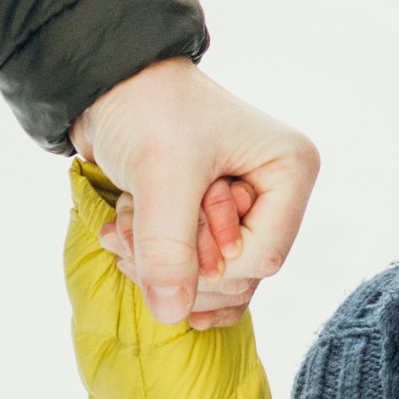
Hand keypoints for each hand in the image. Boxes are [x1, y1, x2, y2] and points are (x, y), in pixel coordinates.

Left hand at [71, 59, 319, 330]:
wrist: (108, 83)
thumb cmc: (147, 108)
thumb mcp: (160, 174)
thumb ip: (169, 247)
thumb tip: (172, 315)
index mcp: (289, 170)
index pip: (264, 256)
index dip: (208, 261)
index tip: (163, 224)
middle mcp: (277, 193)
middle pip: (241, 275)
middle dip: (177, 260)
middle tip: (132, 226)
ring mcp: (246, 209)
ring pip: (215, 279)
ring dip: (159, 261)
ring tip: (124, 227)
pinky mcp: (214, 221)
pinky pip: (199, 274)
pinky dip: (159, 266)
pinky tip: (125, 245)